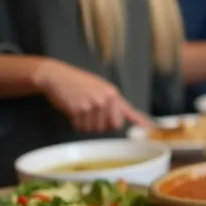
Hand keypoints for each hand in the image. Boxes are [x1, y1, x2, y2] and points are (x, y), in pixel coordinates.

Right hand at [36, 59, 150, 132]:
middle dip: (103, 124)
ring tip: (80, 108)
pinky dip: (76, 122)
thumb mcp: (99, 88)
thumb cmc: (77, 83)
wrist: (56, 76)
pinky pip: (82, 126)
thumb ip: (111, 103)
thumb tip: (119, 121)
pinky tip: (72, 109)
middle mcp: (106, 100)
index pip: (129, 111)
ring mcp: (94, 105)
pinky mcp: (80, 110)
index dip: (140, 122)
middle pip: (113, 125)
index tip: (150, 129)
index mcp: (113, 94)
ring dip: (87, 123)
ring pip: (96, 128)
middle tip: (91, 113)